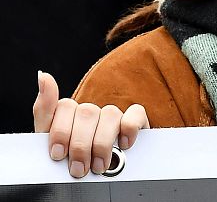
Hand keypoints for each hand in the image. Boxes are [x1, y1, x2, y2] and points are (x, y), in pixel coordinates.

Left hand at [32, 72, 148, 177]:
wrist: (99, 178)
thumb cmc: (73, 160)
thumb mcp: (49, 142)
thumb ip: (44, 109)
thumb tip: (43, 75)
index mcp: (69, 113)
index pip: (65, 106)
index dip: (61, 131)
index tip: (58, 155)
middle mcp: (91, 111)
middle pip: (86, 113)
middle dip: (81, 145)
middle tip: (79, 169)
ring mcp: (113, 114)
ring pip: (110, 114)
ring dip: (103, 144)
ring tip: (98, 166)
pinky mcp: (136, 119)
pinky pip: (135, 113)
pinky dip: (129, 128)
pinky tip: (123, 145)